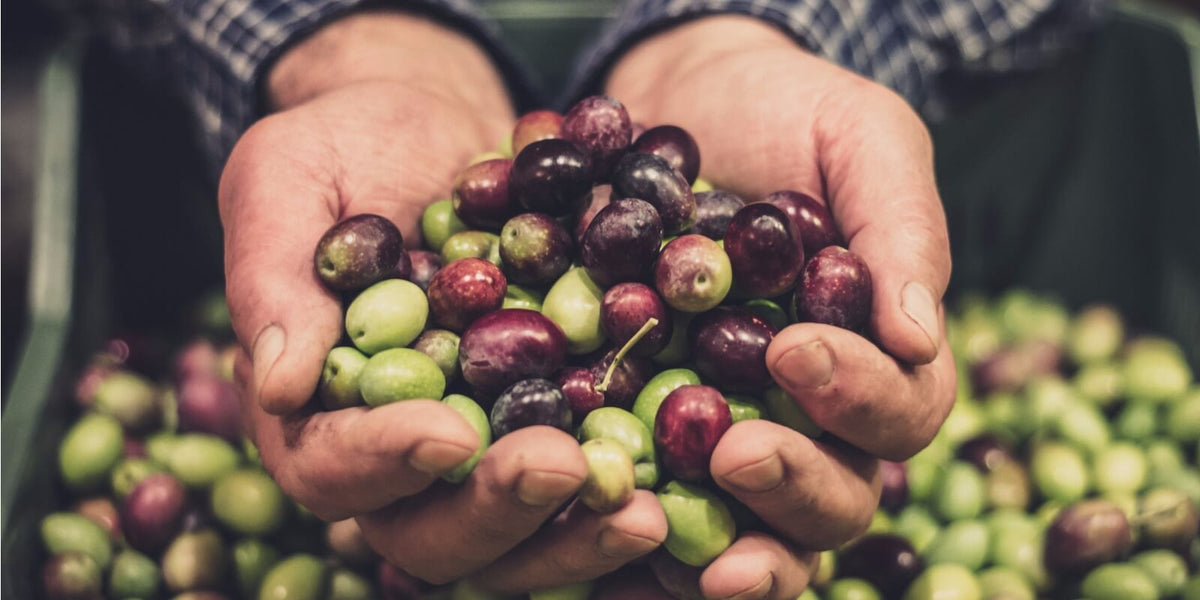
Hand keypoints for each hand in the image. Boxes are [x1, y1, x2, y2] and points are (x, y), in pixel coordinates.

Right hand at [221, 10, 665, 587]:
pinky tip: (679, 474)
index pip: (331, 468)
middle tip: (561, 465)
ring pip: (517, 536)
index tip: (447, 433)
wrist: (443, 126)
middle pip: (432, 531)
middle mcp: (400, 455)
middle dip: (498, 509)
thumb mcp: (288, 180)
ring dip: (575, 533)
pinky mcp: (554, 426)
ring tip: (639, 509)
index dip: (385, 461)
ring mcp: (484, 450)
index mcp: (320, 411)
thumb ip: (274, 277)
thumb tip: (277, 382)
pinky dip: (628, 491)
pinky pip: (586, 484)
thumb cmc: (348, 144)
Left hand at [608, 16, 956, 598]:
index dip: (859, 397)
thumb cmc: (789, 113)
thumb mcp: (861, 138)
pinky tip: (610, 537)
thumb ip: (901, 228)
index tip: (794, 349)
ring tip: (684, 543)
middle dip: (794, 487)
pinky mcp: (647, 431)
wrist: (682, 101)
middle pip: (836, 496)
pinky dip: (642, 535)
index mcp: (879, 355)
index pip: (901, 409)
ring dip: (727, 545)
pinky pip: (657, 503)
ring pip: (754, 525)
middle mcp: (813, 413)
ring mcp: (732, 429)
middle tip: (737, 454)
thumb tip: (918, 335)